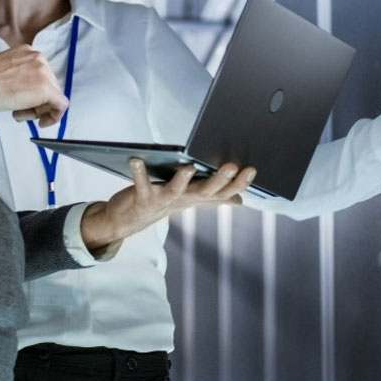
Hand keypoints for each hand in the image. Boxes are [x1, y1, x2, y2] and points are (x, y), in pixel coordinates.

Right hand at [0, 45, 68, 127]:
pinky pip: (61, 106)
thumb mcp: (5, 71)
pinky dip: (54, 117)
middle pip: (50, 85)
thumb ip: (20, 76)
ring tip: (18, 113)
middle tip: (20, 111)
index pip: (41, 76)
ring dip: (38, 110)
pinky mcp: (46, 88)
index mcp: (28, 52)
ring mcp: (44, 72)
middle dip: (37, 103)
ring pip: (54, 96)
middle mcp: (39, 58)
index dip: (34, 93)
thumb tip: (28, 91)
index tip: (25, 103)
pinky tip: (41, 122)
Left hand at [78, 158, 256, 250]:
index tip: (252, 170)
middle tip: (232, 166)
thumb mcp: (190, 199)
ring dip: (182, 180)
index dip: (238, 183)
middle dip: (219, 180)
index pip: (223, 192)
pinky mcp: (142, 197)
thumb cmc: (161, 203)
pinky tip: (136, 159)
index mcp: (196, 197)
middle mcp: (182, 200)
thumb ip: (214, 197)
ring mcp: (162, 200)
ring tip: (189, 167)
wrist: (128, 221)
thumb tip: (239, 200)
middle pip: (205, 192)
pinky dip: (138, 172)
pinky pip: (140, 184)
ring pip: (175, 191)